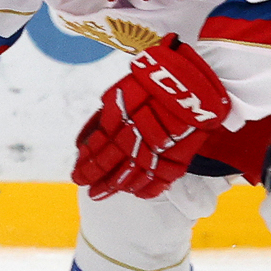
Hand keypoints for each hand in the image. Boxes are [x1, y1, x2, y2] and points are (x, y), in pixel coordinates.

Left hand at [72, 34, 230, 198]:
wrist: (192, 77)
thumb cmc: (153, 79)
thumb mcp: (120, 93)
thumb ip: (103, 119)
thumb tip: (83, 144)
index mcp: (118, 119)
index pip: (97, 148)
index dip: (86, 164)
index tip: (78, 175)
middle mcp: (135, 136)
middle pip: (110, 165)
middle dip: (96, 179)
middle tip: (87, 188)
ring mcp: (158, 148)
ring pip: (132, 175)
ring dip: (116, 186)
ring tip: (102, 193)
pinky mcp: (179, 154)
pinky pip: (161, 179)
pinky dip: (147, 189)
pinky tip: (136, 193)